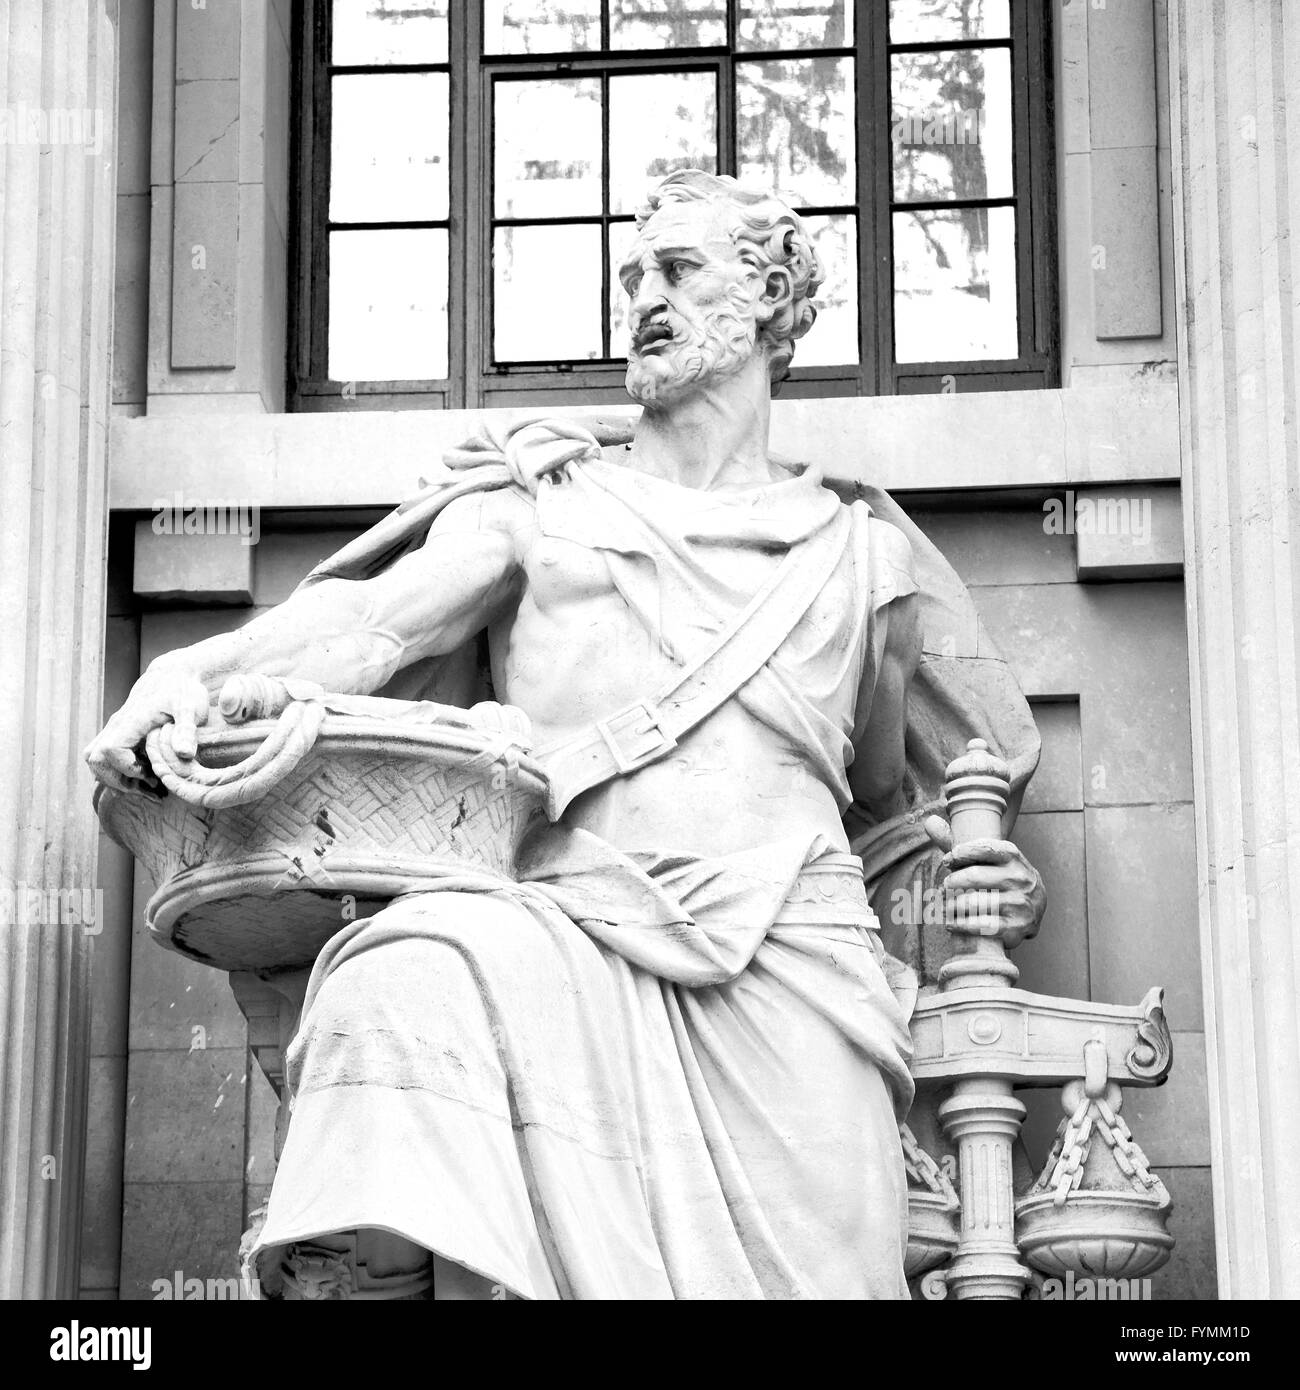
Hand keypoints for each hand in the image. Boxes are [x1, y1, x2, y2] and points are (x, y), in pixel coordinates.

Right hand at [84, 667, 211, 793]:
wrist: (173, 675)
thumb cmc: (183, 690)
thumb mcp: (191, 707)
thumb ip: (186, 729)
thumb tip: (185, 754)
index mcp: (131, 720)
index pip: (110, 750)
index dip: (126, 767)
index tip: (151, 773)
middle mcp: (117, 725)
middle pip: (95, 759)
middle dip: (118, 780)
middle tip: (149, 788)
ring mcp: (115, 729)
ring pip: (96, 760)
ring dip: (116, 778)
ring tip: (148, 787)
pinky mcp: (119, 733)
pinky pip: (105, 757)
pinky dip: (119, 771)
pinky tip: (146, 777)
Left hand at [923, 815, 1045, 948]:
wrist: (1035, 905)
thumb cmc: (999, 876)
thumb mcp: (986, 857)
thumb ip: (957, 842)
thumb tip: (929, 821)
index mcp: (1012, 855)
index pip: (982, 848)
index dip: (959, 854)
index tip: (947, 861)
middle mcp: (1019, 878)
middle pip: (973, 877)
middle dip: (951, 882)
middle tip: (945, 887)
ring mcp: (1020, 903)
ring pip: (973, 903)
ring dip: (952, 905)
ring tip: (946, 906)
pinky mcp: (1015, 927)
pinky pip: (980, 926)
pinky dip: (960, 924)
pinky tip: (951, 923)